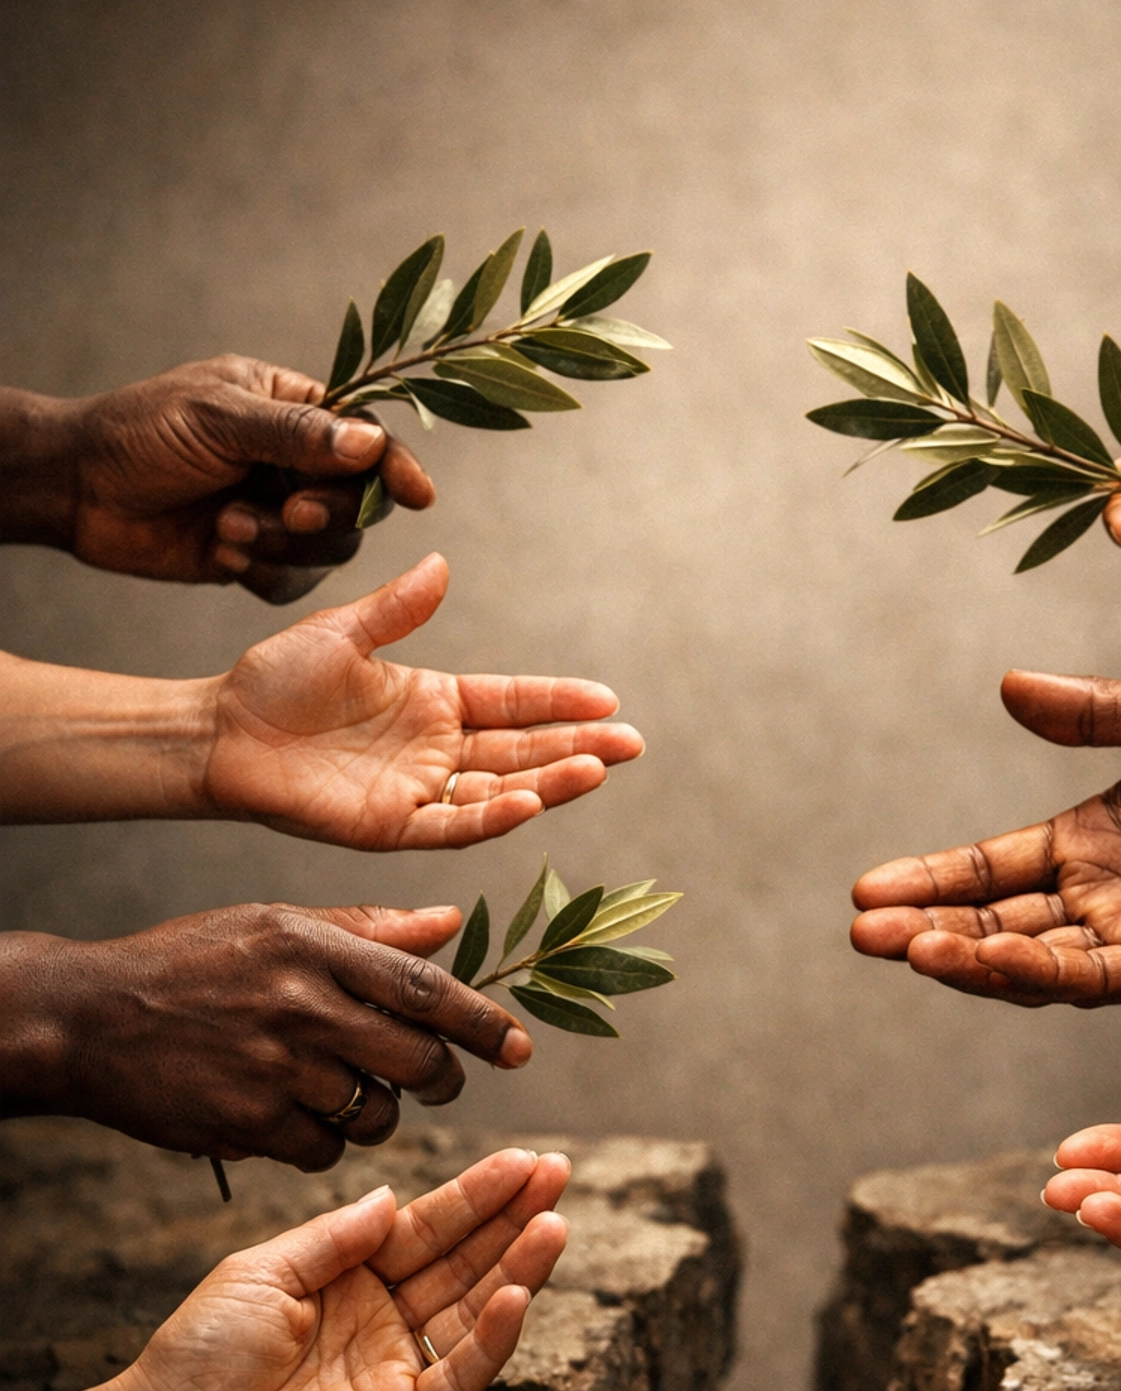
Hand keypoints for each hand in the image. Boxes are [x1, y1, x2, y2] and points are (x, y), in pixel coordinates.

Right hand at [0, 902, 531, 1168]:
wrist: (84, 1019)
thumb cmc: (187, 966)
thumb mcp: (272, 925)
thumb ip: (366, 930)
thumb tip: (450, 923)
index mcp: (312, 946)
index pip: (424, 985)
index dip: (482, 1023)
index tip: (519, 1048)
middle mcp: (299, 1003)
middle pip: (416, 1059)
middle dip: (444, 1079)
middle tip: (440, 1082)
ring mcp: (273, 1066)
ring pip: (377, 1113)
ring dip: (381, 1116)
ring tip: (350, 1097)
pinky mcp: (246, 1120)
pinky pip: (324, 1149)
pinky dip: (325, 1144)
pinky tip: (297, 1120)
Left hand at [54, 357, 432, 601]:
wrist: (78, 490)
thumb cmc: (142, 433)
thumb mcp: (219, 418)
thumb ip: (295, 433)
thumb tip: (369, 445)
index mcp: (294, 410)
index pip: (366, 439)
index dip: (395, 468)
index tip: (418, 495)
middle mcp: (296, 463)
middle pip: (358, 504)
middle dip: (325, 514)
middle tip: (286, 509)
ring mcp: (278, 513)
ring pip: (330, 550)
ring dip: (283, 545)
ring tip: (228, 529)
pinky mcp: (257, 558)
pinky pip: (293, 584)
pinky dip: (265, 576)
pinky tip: (222, 555)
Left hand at [135, 1149, 569, 1390]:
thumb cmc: (203, 1352)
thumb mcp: (263, 1269)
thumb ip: (336, 1236)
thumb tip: (394, 1196)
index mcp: (349, 1276)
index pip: (428, 1227)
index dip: (477, 1194)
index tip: (524, 1158)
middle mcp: (383, 1318)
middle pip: (464, 1261)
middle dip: (514, 1217)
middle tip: (560, 1174)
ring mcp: (398, 1369)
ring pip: (475, 1311)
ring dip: (519, 1268)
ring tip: (555, 1223)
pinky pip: (460, 1376)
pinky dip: (492, 1339)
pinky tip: (516, 1296)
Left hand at [200, 553, 642, 847]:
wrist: (218, 732)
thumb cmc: (273, 680)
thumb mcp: (342, 632)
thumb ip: (397, 609)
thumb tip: (442, 564)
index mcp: (432, 700)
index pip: (512, 702)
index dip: (559, 700)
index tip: (608, 700)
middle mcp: (435, 749)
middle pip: (522, 750)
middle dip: (578, 747)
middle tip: (631, 744)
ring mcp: (416, 790)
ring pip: (500, 790)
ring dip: (550, 782)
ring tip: (596, 769)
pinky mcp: (389, 826)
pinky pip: (452, 824)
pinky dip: (492, 816)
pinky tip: (529, 800)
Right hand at [851, 669, 1120, 1006]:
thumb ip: (1089, 710)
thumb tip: (1006, 686)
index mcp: (1088, 839)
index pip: (988, 870)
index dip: (929, 881)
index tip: (866, 893)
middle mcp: (1101, 896)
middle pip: (993, 924)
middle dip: (926, 931)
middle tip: (865, 935)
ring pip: (1033, 960)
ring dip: (970, 958)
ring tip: (909, 949)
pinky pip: (1096, 977)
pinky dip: (1040, 972)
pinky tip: (992, 957)